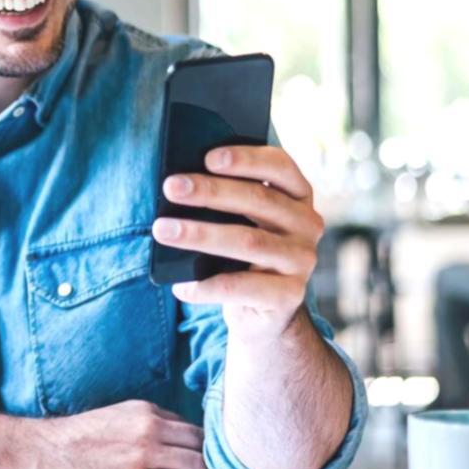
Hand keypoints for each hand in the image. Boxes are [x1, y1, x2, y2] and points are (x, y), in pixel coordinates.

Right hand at [20, 400, 209, 468]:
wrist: (45, 453)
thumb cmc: (75, 440)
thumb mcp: (116, 416)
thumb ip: (147, 424)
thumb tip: (174, 440)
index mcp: (144, 411)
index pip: (192, 427)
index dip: (201, 446)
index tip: (203, 459)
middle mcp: (148, 427)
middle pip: (201, 445)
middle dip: (208, 462)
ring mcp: (144, 453)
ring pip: (197, 466)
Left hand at [151, 144, 324, 343]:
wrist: (263, 311)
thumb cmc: (241, 253)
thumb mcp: (240, 220)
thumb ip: (225, 201)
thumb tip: (179, 184)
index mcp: (297, 195)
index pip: (279, 166)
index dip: (246, 158)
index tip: (208, 157)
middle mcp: (306, 224)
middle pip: (258, 200)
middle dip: (210, 192)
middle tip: (171, 187)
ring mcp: (301, 261)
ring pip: (248, 242)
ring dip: (200, 234)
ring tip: (162, 230)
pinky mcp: (289, 295)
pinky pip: (242, 287)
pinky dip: (206, 286)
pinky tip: (180, 285)